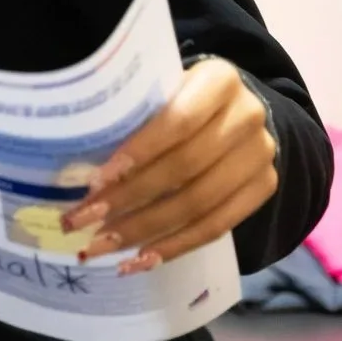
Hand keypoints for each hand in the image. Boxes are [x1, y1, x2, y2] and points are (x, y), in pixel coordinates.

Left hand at [63, 57, 277, 272]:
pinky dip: (175, 246)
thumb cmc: (179, 99)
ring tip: (103, 246)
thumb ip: (132, 117)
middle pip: (185, 167)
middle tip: (83, 221)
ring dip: (145, 230)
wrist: (235, 112)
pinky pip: (217, 227)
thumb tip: (77, 169)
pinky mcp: (265, 187)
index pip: (177, 121)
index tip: (95, 181)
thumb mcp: (160, 91)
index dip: (137, 153)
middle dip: (128, 199)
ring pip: (199, 204)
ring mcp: (261, 154)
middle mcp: (248, 116)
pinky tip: (140, 259)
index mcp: (219, 81)